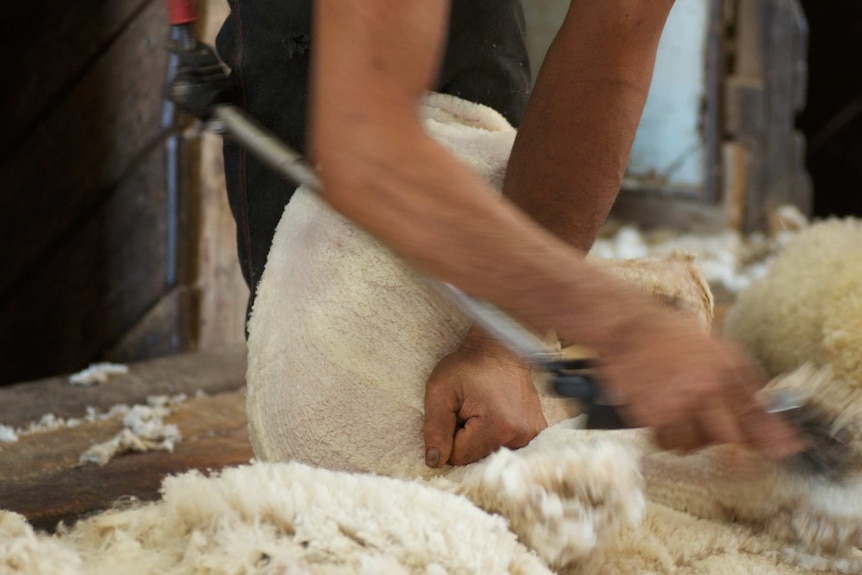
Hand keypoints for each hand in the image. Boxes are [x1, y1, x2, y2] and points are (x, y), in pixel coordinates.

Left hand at [423, 328, 547, 467]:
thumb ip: (435, 429)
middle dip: (466, 438)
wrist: (500, 347)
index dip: (450, 436)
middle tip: (469, 409)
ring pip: (490, 453)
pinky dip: (497, 435)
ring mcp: (531, 434)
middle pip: (476, 458)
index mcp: (496, 427)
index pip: (459, 456)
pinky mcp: (536, 431)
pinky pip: (507, 446)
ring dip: (481, 437)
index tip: (457, 412)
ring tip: (484, 410)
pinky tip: (496, 414)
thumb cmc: (468, 365)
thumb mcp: (440, 390)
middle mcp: (520, 436)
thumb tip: (435, 462)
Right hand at [599, 308, 803, 457]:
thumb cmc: (674, 336)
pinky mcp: (649, 413)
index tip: (788, 450)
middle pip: (729, 443)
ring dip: (692, 441)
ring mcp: (675, 404)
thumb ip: (748, 383)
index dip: (775, 439)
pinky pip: (664, 441)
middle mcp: (703, 390)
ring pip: (692, 446)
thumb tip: (772, 413)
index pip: (756, 416)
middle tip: (736, 466)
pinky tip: (665, 416)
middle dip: (736, 460)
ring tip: (687, 420)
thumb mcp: (720, 349)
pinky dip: (666, 435)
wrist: (629, 327)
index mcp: (725, 372)